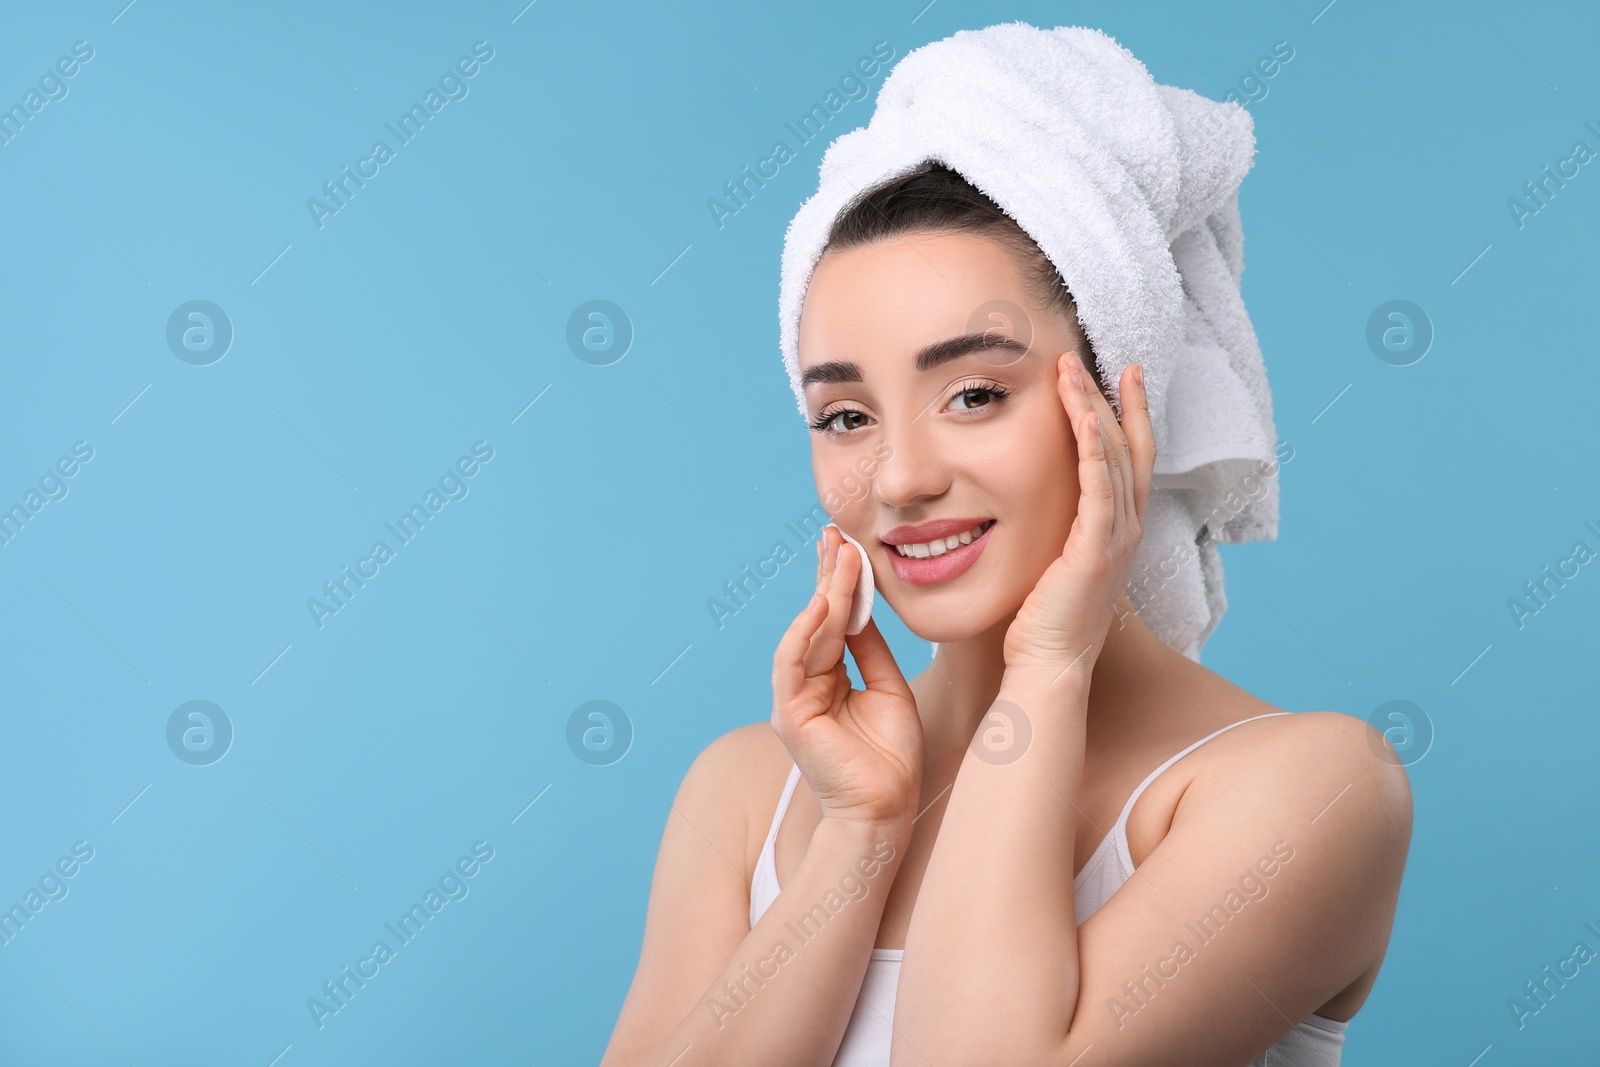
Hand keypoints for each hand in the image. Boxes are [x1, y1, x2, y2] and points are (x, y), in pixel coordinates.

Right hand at [772, 525, 923, 826]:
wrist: (887, 807)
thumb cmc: (891, 756)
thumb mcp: (888, 687)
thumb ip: (871, 648)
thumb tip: (864, 607)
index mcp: (830, 676)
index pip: (834, 619)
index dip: (840, 581)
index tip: (849, 543)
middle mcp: (808, 682)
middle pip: (818, 617)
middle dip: (827, 574)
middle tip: (837, 533)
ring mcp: (795, 697)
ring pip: (809, 633)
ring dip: (824, 591)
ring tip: (840, 556)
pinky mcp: (790, 714)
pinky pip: (792, 663)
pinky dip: (805, 632)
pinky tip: (824, 605)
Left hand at [1003, 357, 1156, 677]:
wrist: (1048, 666)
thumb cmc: (1041, 620)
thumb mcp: (1052, 559)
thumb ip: (1054, 526)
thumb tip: (1026, 498)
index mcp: (1118, 530)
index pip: (1133, 458)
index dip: (1133, 414)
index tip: (1124, 375)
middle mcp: (1127, 530)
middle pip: (1128, 448)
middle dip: (1113, 400)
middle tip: (1096, 358)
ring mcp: (1116, 540)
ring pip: (1114, 459)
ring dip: (1095, 411)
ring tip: (1075, 371)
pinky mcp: (1095, 552)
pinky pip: (1099, 490)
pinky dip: (1094, 452)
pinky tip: (1085, 420)